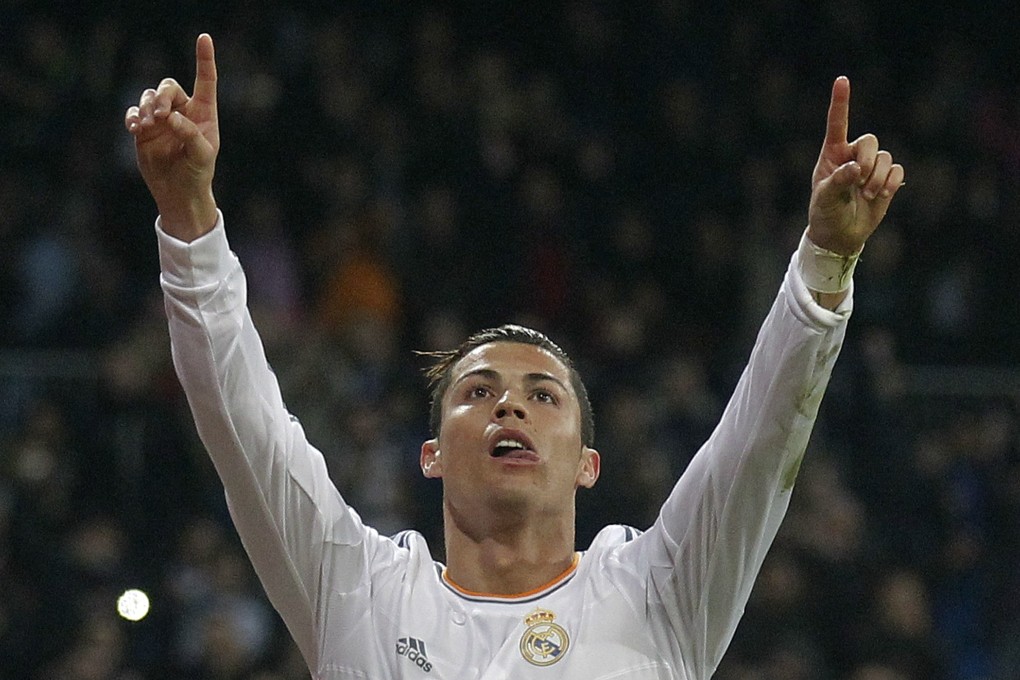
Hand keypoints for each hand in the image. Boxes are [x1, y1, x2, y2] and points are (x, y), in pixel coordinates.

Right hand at [125, 34, 219, 240]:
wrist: (179, 191)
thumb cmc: (198, 172)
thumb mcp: (202, 155)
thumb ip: (189, 134)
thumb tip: (170, 117)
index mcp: (204, 112)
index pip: (205, 80)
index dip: (204, 59)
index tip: (204, 38)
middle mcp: (182, 110)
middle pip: (168, 87)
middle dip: (161, 97)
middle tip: (159, 116)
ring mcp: (161, 119)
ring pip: (148, 97)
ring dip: (145, 107)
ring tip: (147, 126)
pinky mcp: (144, 129)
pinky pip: (134, 113)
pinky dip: (132, 116)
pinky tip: (135, 127)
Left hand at [807, 77, 903, 254]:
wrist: (840, 235)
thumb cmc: (825, 213)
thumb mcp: (824, 199)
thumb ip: (837, 182)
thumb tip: (855, 168)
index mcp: (832, 154)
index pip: (837, 124)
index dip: (840, 102)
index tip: (842, 79)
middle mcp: (853, 155)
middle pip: (869, 140)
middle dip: (867, 160)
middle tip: (859, 180)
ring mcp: (871, 167)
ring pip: (885, 157)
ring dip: (877, 177)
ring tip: (866, 194)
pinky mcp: (886, 179)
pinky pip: (897, 170)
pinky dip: (890, 182)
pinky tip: (880, 194)